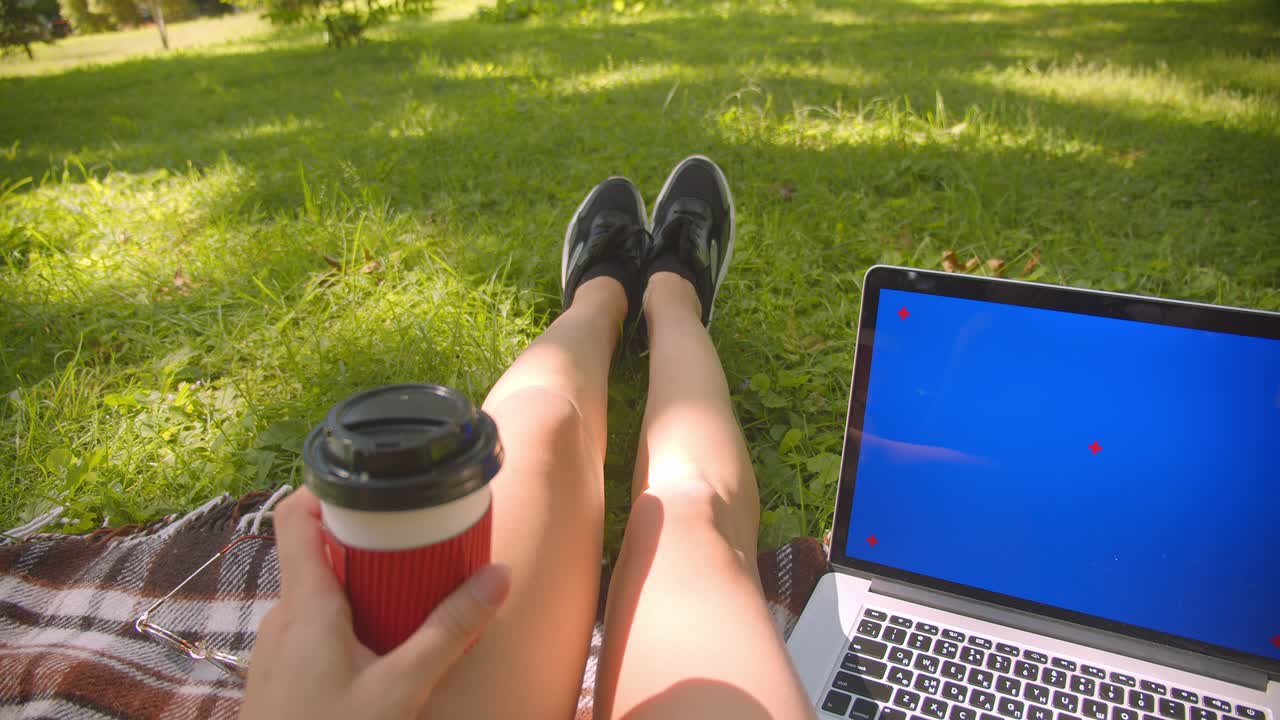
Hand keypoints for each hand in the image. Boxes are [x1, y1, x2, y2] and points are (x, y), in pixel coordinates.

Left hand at [240, 487, 509, 719]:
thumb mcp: (402, 687)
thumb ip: (449, 632)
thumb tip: (497, 577)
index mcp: (304, 605)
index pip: (293, 516)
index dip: (326, 489)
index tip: (373, 487)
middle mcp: (281, 617)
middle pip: (316, 553)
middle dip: (367, 544)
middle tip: (416, 543)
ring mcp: (276, 648)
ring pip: (317, 594)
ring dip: (360, 587)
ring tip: (408, 595)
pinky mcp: (279, 676)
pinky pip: (312, 628)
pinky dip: (347, 621)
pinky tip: (381, 649)